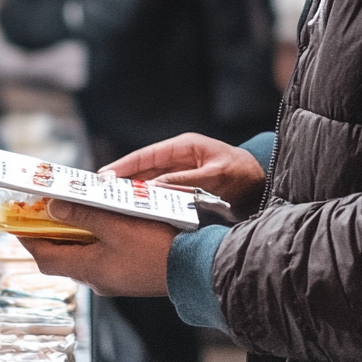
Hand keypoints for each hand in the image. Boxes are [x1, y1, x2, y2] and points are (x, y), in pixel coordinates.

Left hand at [19, 201, 175, 296]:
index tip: (16, 221)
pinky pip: (102, 256)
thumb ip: (84, 216)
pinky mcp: (129, 275)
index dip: (28, 238)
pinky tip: (106, 223)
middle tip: (44, 210)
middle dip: (51, 234)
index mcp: (88, 269)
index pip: (45, 257)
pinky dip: (95, 239)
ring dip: (75, 235)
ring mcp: (113, 279)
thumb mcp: (117, 224)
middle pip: (62, 257)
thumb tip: (53, 207)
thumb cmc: (155, 246)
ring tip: (75, 210)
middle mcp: (97, 279)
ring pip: (83, 256)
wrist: (193, 268)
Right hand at [101, 133, 265, 215]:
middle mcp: (180, 159)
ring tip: (110, 207)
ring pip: (149, 184)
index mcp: (185, 146)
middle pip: (144, 170)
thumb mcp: (214, 175)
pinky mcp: (184, 190)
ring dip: (132, 194)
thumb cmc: (243, 174)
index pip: (147, 155)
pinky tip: (134, 214)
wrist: (262, 188)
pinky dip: (147, 203)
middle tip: (99, 195)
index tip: (103, 177)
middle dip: (122, 182)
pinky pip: (160, 195)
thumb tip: (153, 188)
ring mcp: (181, 174)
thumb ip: (184, 181)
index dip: (124, 166)